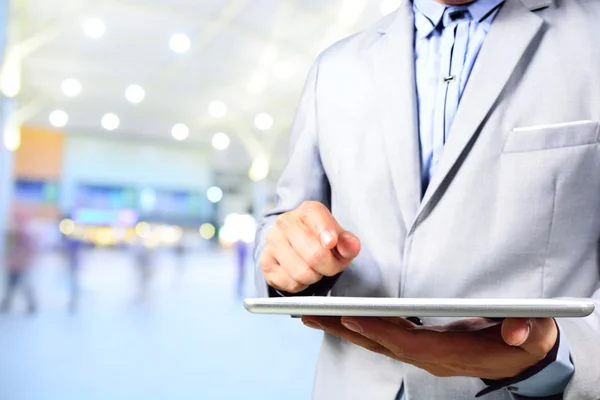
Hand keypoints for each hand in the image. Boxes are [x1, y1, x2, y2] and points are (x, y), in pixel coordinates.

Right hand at [259, 201, 360, 292]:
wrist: (293, 243)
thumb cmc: (320, 239)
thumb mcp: (339, 237)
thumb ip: (349, 242)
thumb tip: (351, 246)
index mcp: (307, 211)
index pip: (316, 217)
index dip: (328, 233)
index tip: (331, 243)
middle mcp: (285, 223)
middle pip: (315, 254)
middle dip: (330, 267)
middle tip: (332, 266)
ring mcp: (272, 242)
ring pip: (302, 273)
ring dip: (315, 277)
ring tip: (316, 269)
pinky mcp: (265, 262)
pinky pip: (290, 283)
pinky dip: (301, 285)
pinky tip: (301, 274)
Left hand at [301, 316, 556, 379]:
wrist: (520, 360)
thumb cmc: (523, 343)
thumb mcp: (533, 335)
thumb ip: (527, 331)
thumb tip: (517, 332)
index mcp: (452, 353)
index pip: (409, 344)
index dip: (380, 331)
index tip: (352, 317)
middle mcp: (430, 357)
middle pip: (380, 344)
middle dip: (345, 329)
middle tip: (311, 314)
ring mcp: (422, 354)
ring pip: (375, 342)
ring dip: (343, 329)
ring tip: (311, 315)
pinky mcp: (419, 346)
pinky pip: (381, 339)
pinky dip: (358, 328)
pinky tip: (338, 317)